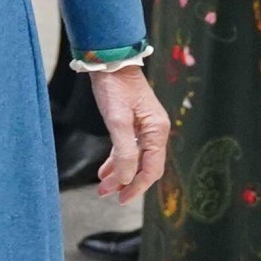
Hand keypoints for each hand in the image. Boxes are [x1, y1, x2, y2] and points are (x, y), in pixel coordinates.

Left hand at [89, 66, 168, 203]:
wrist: (110, 60)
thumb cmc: (114, 87)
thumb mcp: (117, 121)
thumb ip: (123, 152)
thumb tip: (126, 179)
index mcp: (157, 131)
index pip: (151, 169)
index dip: (137, 186)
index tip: (121, 199)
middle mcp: (155, 131)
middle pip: (145, 166)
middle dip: (126, 182)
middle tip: (106, 194)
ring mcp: (145, 127)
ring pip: (135, 159)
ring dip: (120, 174)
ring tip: (103, 187)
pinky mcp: (133, 122)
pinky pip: (128, 148)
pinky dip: (117, 161)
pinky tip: (104, 171)